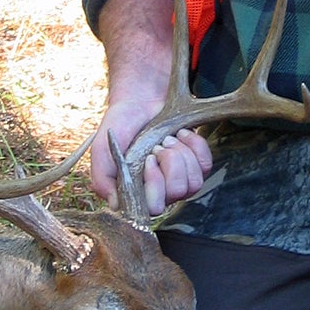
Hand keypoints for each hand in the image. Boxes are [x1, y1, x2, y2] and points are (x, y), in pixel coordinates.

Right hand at [89, 98, 212, 213]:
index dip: (155, 184)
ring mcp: (181, 178)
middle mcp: (161, 190)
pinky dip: (194, 145)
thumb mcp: (102, 154)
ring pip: (195, 181)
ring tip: (166, 139)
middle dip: (169, 162)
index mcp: (138, 193)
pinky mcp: (197, 163)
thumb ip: (103, 181)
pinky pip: (206, 164)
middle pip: (178, 191)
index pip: (155, 208)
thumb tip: (115, 205)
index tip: (148, 160)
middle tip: (156, 146)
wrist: (138, 102)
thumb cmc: (120, 128)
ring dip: (180, 153)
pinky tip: (180, 134)